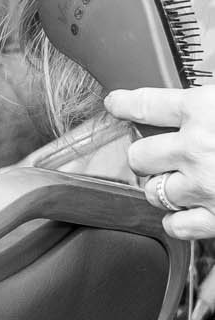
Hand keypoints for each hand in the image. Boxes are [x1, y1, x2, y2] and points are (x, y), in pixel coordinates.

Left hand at [106, 85, 214, 239]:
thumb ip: (205, 103)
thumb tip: (189, 94)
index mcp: (203, 110)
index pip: (146, 104)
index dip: (124, 104)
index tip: (114, 104)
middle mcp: (196, 148)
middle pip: (139, 156)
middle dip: (146, 156)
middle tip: (163, 155)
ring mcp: (204, 186)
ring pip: (153, 192)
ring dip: (163, 188)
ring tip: (183, 182)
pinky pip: (175, 225)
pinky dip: (178, 221)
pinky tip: (188, 210)